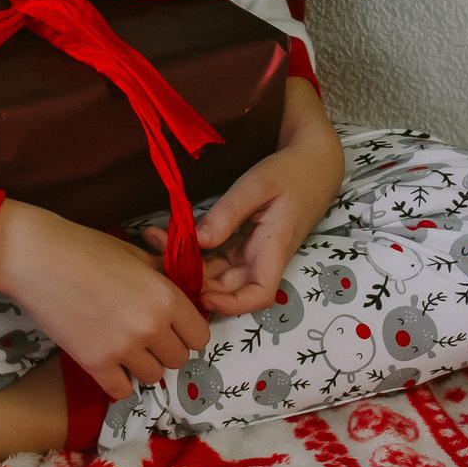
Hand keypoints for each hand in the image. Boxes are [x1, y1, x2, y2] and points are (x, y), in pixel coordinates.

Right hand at [0, 200, 207, 400]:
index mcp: (167, 297)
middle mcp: (151, 326)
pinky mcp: (94, 364)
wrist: (38, 258)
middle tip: (143, 333)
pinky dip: (117, 380)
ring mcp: (123, 348)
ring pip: (153, 376)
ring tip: (122, 344)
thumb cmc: (88, 249)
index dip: (187, 331)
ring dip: (141, 364)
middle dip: (164, 348)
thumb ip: (167, 281)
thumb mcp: (138, 257)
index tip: (172, 327)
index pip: (199, 337)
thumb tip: (190, 299)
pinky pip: (122, 391)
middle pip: (179, 359)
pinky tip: (107, 362)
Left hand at [142, 78, 342, 316]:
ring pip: (216, 273)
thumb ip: (229, 213)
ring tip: (155, 246)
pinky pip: (215, 255)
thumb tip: (198, 240)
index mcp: (273, 250)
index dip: (229, 304)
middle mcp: (260, 258)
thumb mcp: (259, 185)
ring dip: (188, 267)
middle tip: (158, 263)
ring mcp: (249, 251)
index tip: (201, 294)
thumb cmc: (291, 172)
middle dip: (194, 284)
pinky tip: (168, 237)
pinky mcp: (240, 241)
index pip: (257, 295)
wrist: (312, 161)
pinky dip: (193, 251)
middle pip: (227, 289)